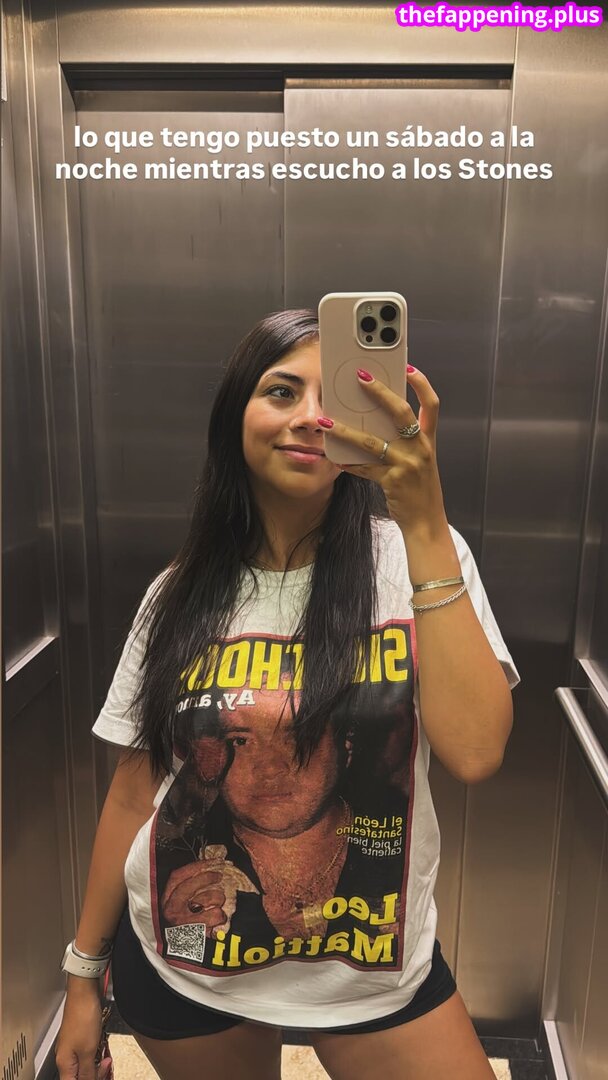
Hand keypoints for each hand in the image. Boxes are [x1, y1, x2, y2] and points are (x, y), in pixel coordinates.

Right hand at [55, 982, 110, 1079]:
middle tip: (106, 1066)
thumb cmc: (83, 1016)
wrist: (84, 993)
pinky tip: (102, 1047)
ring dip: (96, 1064)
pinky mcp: (79, 1037)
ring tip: (106, 1059)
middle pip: (79, 1077)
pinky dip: (96, 1053)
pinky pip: (87, 1053)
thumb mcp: (88, 1051)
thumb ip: (88, 1072)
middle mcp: (65, 1056)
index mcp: (64, 1063)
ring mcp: (72, 1046)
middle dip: (94, 1074)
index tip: (101, 1077)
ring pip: (84, 1065)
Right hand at [161, 844, 257, 935]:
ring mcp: (184, 923)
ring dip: (218, 898)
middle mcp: (172, 910)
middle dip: (206, 878)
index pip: (177, 876)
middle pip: (190, 887)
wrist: (179, 952)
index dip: (195, 866)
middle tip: (218, 875)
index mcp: (165, 898)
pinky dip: (221, 916)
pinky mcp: (197, 934)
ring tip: (218, 901)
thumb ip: (186, 885)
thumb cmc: (181, 920)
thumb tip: (206, 865)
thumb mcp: (176, 902)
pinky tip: (219, 917)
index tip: (209, 862)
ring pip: (206, 900)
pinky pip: (216, 917)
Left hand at [319, 366, 446, 536]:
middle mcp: (421, 449)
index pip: (432, 404)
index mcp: (429, 440)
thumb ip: (405, 440)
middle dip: (380, 392)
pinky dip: (348, 464)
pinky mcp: (392, 481)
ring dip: (346, 430)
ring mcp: (407, 465)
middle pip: (401, 412)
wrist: (426, 522)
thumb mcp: (420, 460)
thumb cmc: (419, 488)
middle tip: (361, 377)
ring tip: (326, 421)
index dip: (422, 384)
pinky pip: (364, 468)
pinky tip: (335, 459)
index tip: (408, 367)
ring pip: (371, 442)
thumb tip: (375, 420)